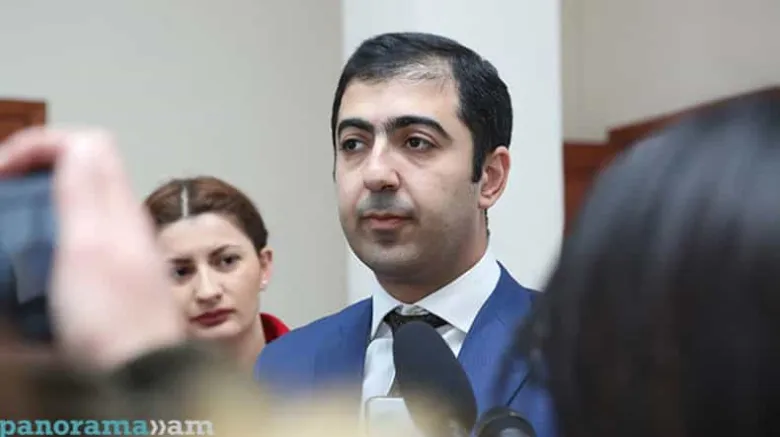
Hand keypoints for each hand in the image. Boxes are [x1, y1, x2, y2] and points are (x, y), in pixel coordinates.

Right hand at [0, 127, 185, 370]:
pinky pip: (78, 233)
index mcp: (119, 208)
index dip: (38, 144)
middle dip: (35, 166)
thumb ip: (83, 194)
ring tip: (10, 215)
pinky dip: (49, 230)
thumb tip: (75, 143)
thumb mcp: (88, 248)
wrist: (140, 374)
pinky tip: (32, 255)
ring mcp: (120, 247)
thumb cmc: (116, 321)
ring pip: (78, 199)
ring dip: (40, 196)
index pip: (86, 143)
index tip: (2, 169)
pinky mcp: (111, 274)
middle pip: (81, 166)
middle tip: (2, 186)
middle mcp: (123, 222)